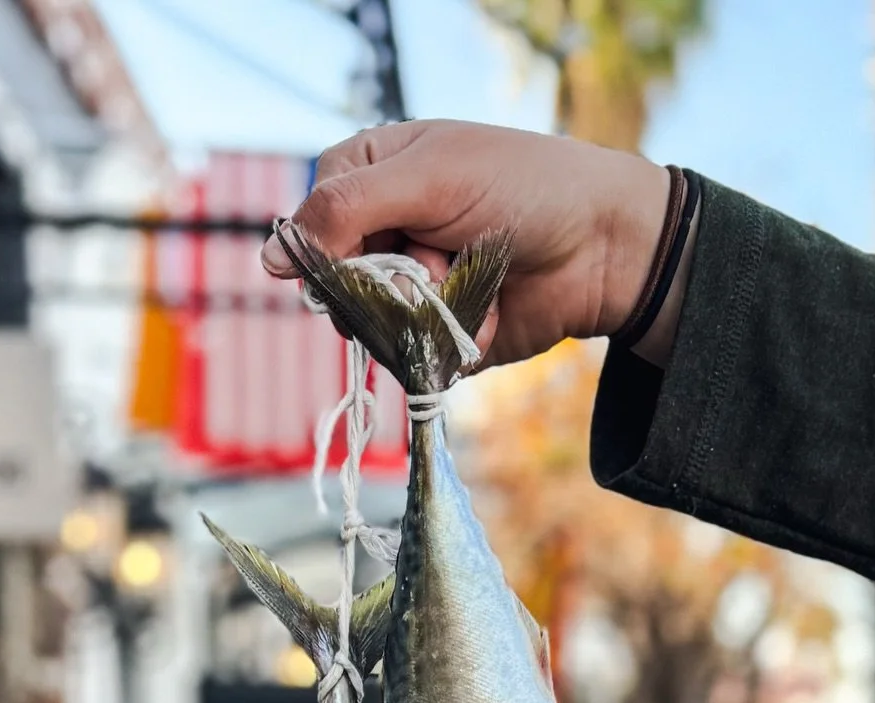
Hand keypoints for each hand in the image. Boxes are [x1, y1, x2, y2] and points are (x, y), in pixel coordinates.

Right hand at [261, 119, 678, 369]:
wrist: (602, 246)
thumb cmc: (522, 187)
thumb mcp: (427, 178)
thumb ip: (345, 212)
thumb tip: (271, 256)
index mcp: (372, 175)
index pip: (314, 221)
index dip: (334, 242)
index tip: (371, 245)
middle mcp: (385, 232)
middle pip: (337, 283)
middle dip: (386, 280)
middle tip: (431, 259)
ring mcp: (411, 287)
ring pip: (374, 327)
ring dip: (424, 310)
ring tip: (467, 278)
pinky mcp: (437, 334)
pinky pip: (415, 357)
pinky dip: (452, 340)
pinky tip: (488, 312)